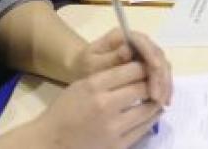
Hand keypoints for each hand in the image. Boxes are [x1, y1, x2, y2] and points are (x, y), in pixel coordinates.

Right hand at [33, 62, 161, 148]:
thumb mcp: (81, 86)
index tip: (147, 66)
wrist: (49, 143)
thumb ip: (108, 77)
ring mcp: (113, 127)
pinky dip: (151, 117)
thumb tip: (138, 67)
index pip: (133, 69)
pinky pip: (144, 128)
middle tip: (156, 80)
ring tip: (157, 94)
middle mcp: (105, 105)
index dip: (144, 66)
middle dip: (152, 81)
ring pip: (149, 108)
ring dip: (156, 99)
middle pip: (144, 86)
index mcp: (94, 86)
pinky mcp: (118, 145)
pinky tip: (151, 112)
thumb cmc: (64, 111)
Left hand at [73, 28, 172, 105]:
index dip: (152, 56)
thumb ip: (109, 58)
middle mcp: (137, 42)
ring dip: (165, 83)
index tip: (155, 72)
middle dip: (161, 75)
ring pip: (162, 66)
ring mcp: (143, 54)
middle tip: (158, 97)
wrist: (81, 71)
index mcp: (122, 36)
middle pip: (157, 55)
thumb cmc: (84, 67)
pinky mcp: (147, 66)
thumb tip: (128, 51)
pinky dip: (163, 88)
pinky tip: (162, 102)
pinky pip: (159, 75)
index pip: (143, 42)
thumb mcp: (91, 63)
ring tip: (162, 103)